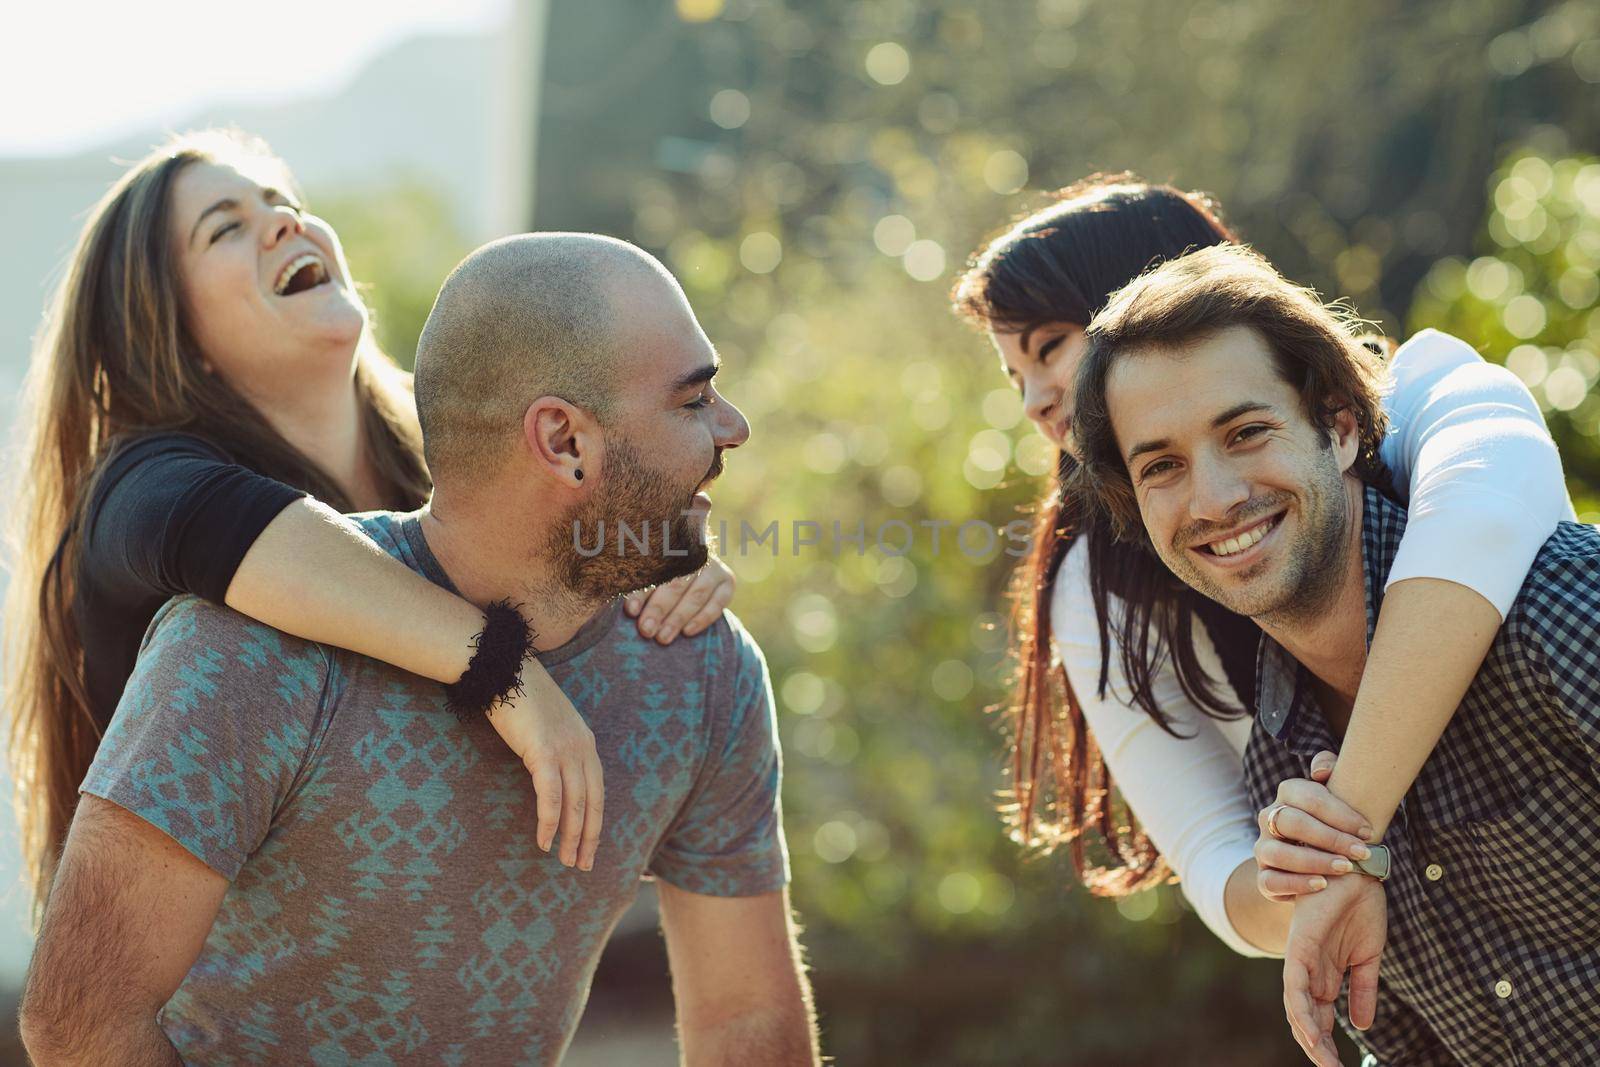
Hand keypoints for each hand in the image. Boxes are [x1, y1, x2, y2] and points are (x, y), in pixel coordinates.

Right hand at [486, 662, 603, 870]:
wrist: (504, 668)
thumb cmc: (520, 697)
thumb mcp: (548, 725)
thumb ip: (555, 749)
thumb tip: (549, 776)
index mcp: (586, 742)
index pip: (597, 791)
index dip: (595, 821)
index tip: (590, 846)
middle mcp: (582, 747)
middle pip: (592, 802)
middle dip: (589, 837)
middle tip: (582, 865)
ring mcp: (565, 748)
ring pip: (575, 804)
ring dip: (570, 836)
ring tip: (565, 860)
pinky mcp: (543, 751)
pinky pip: (551, 795)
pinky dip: (549, 821)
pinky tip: (544, 841)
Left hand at [623, 553, 735, 642]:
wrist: (688, 567)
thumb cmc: (653, 572)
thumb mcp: (642, 571)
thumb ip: (632, 580)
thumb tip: (612, 597)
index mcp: (670, 542)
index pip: (656, 568)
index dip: (642, 591)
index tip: (629, 611)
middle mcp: (694, 550)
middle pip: (676, 582)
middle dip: (660, 609)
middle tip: (646, 630)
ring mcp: (713, 565)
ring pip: (696, 593)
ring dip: (678, 617)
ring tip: (662, 637)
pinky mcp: (727, 581)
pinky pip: (719, 602)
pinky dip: (703, 618)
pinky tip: (687, 632)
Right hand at [1256, 750, 1375, 900]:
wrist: (1318, 855)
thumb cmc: (1334, 819)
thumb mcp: (1337, 791)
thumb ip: (1330, 768)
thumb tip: (1319, 772)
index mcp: (1287, 794)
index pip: (1307, 797)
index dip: (1339, 813)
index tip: (1368, 830)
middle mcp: (1269, 819)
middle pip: (1291, 822)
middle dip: (1330, 837)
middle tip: (1362, 851)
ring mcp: (1263, 849)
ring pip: (1278, 853)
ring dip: (1314, 860)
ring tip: (1345, 868)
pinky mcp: (1264, 877)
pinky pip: (1270, 881)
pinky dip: (1295, 884)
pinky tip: (1322, 884)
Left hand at [1282, 873, 1386, 1065]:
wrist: (1356, 870)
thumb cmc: (1360, 908)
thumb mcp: (1368, 957)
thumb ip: (1363, 990)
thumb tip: (1362, 1026)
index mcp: (1326, 974)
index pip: (1321, 1017)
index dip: (1327, 1043)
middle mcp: (1310, 971)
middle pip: (1307, 1019)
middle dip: (1318, 1048)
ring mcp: (1303, 960)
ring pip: (1296, 1008)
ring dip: (1309, 1037)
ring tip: (1324, 1060)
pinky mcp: (1300, 948)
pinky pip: (1294, 986)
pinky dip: (1301, 1010)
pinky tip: (1310, 1032)